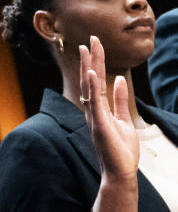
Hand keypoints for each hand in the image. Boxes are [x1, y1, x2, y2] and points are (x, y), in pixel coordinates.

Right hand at [81, 37, 139, 178]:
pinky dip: (92, 87)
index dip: (96, 62)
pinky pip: (95, 103)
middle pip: (91, 79)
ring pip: (90, 87)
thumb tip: (119, 80)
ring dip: (89, 67)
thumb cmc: (121, 150)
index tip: (94, 44)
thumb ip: (120, 100)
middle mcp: (93, 110)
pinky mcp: (99, 125)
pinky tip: (91, 73)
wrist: (120, 172)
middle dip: (91, 58)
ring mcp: (94, 117)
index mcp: (99, 109)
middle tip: (90, 39)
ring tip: (88, 49)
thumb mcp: (124, 120)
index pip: (96, 81)